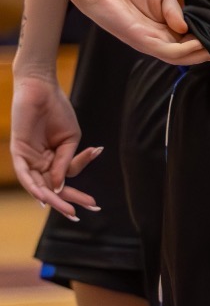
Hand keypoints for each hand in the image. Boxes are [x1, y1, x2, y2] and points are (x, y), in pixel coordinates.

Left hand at [10, 73, 99, 219]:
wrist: (43, 90)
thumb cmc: (58, 111)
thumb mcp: (70, 139)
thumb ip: (66, 162)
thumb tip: (60, 185)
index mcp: (52, 159)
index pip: (65, 182)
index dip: (78, 194)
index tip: (94, 204)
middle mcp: (39, 163)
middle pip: (51, 188)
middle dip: (65, 202)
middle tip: (78, 215)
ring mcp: (28, 159)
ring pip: (38, 186)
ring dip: (52, 199)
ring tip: (67, 210)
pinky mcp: (18, 152)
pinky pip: (25, 174)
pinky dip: (34, 185)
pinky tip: (44, 195)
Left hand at [75, 0, 209, 66]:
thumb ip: (175, 11)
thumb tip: (186, 28)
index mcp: (164, 32)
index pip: (187, 44)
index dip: (205, 44)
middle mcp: (158, 41)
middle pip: (185, 56)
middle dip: (206, 55)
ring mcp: (150, 43)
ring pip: (178, 58)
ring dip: (198, 55)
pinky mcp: (142, 41)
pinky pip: (166, 51)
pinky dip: (183, 50)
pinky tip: (197, 43)